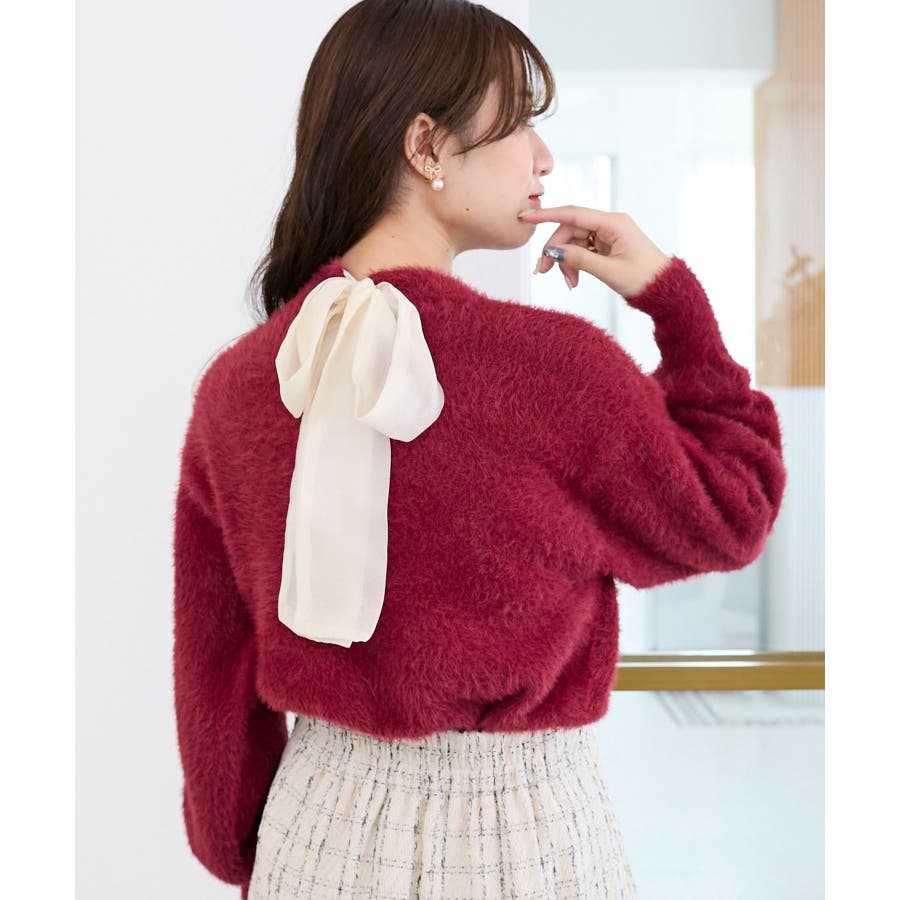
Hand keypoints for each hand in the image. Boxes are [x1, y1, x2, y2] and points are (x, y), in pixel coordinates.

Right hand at [517, 205, 671, 299]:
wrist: (665, 290)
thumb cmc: (645, 279)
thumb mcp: (609, 272)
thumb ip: (580, 260)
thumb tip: (554, 252)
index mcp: (614, 223)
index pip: (573, 214)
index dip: (547, 215)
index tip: (526, 217)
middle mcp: (610, 224)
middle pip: (570, 230)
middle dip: (556, 251)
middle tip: (545, 272)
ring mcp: (608, 234)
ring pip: (574, 241)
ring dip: (566, 261)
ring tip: (570, 283)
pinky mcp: (607, 245)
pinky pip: (582, 250)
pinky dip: (575, 264)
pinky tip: (575, 279)